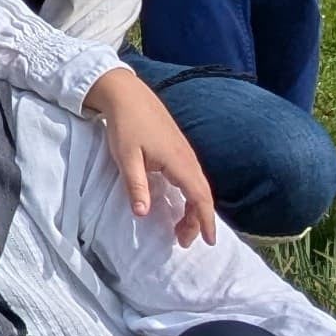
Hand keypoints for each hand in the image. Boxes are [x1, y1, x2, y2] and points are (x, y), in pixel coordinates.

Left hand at [83, 68, 217, 247]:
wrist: (127, 94)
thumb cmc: (126, 125)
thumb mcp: (126, 158)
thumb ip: (136, 186)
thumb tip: (143, 215)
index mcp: (179, 162)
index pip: (200, 197)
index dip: (205, 221)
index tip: (209, 241)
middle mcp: (187, 158)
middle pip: (202, 195)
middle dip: (197, 220)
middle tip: (183, 241)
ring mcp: (184, 152)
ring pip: (197, 186)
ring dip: (193, 208)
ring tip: (180, 228)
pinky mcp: (177, 148)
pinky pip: (191, 178)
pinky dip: (189, 195)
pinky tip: (179, 202)